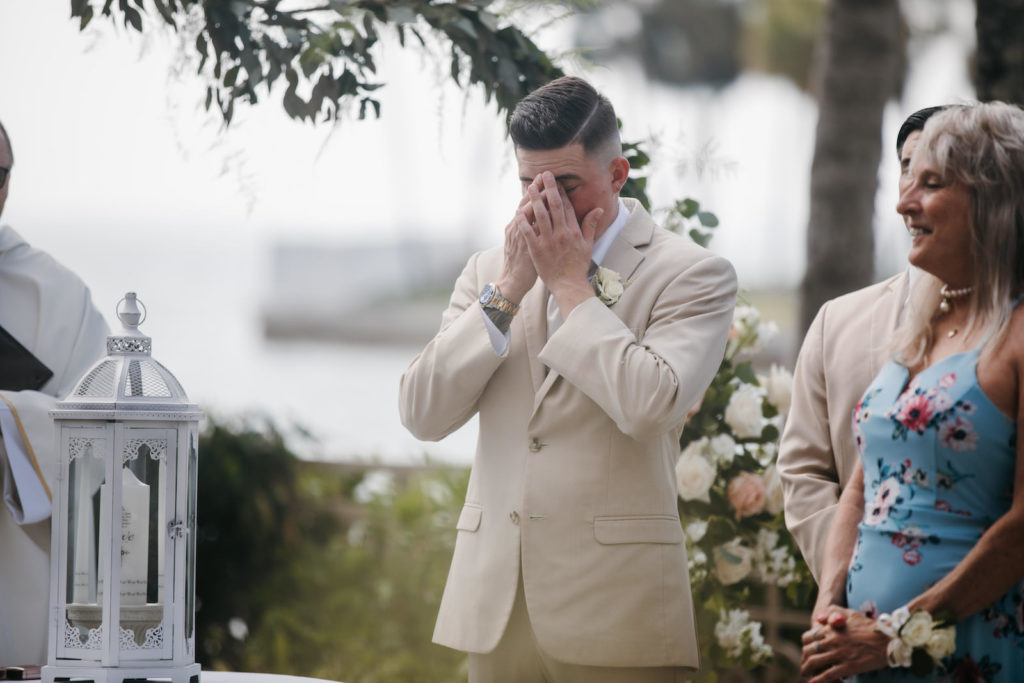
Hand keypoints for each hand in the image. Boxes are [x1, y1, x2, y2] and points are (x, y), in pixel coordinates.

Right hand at [495, 188, 538, 303]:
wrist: (512, 281)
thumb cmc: (520, 261)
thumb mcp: (521, 240)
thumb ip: (528, 225)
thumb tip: (537, 213)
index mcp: (517, 224)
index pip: (527, 202)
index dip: (536, 190)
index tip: (544, 177)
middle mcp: (516, 227)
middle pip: (527, 204)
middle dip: (537, 189)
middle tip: (546, 175)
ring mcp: (520, 236)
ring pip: (528, 214)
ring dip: (538, 201)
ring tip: (547, 189)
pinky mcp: (526, 247)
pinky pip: (531, 230)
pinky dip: (537, 221)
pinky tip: (545, 214)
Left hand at [517, 171, 602, 316]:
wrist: (568, 285)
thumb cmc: (578, 265)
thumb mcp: (588, 244)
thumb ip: (590, 225)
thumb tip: (599, 209)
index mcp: (573, 231)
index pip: (566, 207)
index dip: (560, 192)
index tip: (555, 181)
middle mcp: (561, 233)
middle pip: (554, 206)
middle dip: (548, 188)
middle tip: (544, 174)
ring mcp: (548, 241)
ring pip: (540, 215)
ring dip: (534, 199)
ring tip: (530, 187)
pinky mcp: (537, 250)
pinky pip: (528, 232)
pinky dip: (523, 221)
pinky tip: (518, 211)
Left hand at [800, 606, 887, 681]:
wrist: (888, 639)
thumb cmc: (869, 626)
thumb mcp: (849, 614)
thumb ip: (832, 613)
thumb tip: (818, 619)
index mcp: (830, 629)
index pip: (808, 638)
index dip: (805, 646)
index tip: (806, 652)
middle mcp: (832, 641)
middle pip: (808, 651)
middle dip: (804, 660)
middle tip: (804, 667)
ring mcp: (840, 654)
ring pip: (815, 662)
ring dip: (807, 670)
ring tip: (805, 674)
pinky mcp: (849, 666)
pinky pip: (829, 674)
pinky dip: (819, 679)